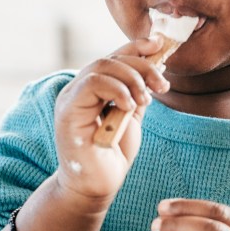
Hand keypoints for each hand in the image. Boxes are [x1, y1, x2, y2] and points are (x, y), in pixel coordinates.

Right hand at [53, 36, 168, 206]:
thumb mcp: (131, 115)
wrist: (96, 186)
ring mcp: (70, 99)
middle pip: (110, 59)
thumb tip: (156, 65)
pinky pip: (92, 85)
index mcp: (92, 88)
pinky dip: (116, 90)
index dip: (135, 46)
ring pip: (101, 66)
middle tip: (161, 85)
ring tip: (145, 100)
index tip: (159, 44)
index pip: (113, 56)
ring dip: (131, 79)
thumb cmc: (112, 153)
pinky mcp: (68, 112)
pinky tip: (129, 106)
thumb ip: (138, 92)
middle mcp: (77, 89)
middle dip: (141, 66)